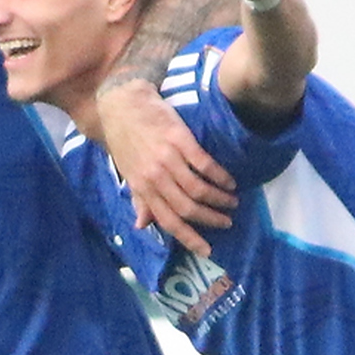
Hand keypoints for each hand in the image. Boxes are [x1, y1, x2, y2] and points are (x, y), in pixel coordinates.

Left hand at [93, 78, 235, 256]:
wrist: (122, 105)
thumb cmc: (125, 140)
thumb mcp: (128, 173)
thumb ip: (139, 199)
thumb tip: (142, 226)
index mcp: (142, 189)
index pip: (168, 221)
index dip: (189, 238)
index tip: (207, 249)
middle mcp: (155, 177)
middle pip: (187, 208)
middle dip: (210, 219)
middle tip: (227, 222)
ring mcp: (167, 158)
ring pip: (198, 189)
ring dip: (219, 199)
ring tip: (232, 202)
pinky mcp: (179, 139)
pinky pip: (204, 164)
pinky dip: (219, 176)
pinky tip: (229, 181)